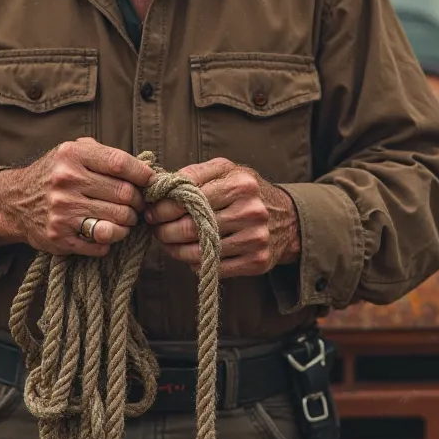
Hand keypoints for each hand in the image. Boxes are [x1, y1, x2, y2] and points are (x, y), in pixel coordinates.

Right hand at [0, 137, 154, 256]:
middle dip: (138, 203)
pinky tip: (105, 231)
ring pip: (118, 222)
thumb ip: (104, 154)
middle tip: (138, 205)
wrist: (15, 202)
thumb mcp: (72, 152)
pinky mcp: (60, 237)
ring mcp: (62, 211)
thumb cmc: (54, 174)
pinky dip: (110, 240)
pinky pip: (102, 244)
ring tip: (124, 219)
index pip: (120, 164)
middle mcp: (66, 181)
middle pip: (124, 195)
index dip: (142, 174)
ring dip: (128, 223)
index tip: (151, 181)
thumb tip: (145, 168)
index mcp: (72, 156)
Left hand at [144, 158, 300, 277]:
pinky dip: (193, 263)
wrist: (288, 218)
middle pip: (190, 226)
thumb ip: (194, 173)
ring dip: (173, 248)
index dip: (162, 205)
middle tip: (153, 227)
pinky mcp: (257, 261)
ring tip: (166, 241)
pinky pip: (212, 268)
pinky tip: (188, 253)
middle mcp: (250, 210)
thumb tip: (159, 184)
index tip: (150, 209)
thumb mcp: (227, 171)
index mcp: (240, 183)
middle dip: (163, 229)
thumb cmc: (247, 191)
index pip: (187, 197)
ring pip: (198, 251)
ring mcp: (255, 238)